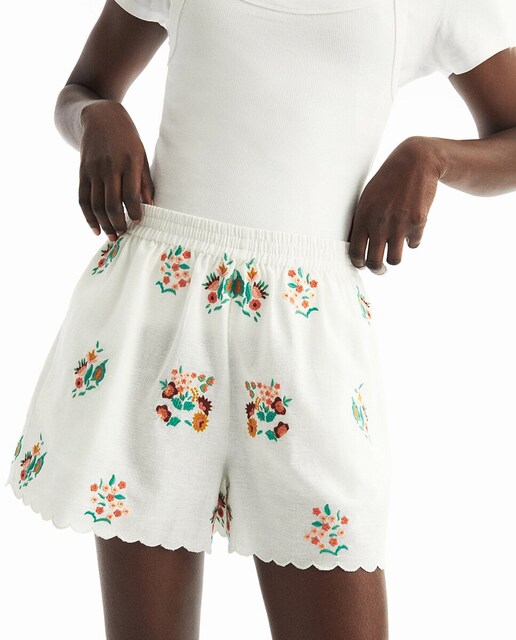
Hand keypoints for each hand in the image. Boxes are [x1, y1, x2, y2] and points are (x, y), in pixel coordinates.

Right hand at [78, 100, 154, 240]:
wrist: (99, 117)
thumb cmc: (127, 138)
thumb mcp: (141, 154)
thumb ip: (145, 181)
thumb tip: (150, 206)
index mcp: (129, 162)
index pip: (131, 195)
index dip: (135, 212)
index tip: (139, 222)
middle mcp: (109, 167)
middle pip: (112, 204)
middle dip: (119, 224)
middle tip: (125, 235)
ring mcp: (93, 170)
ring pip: (97, 205)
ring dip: (105, 225)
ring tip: (113, 236)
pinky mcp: (82, 172)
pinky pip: (83, 199)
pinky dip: (88, 217)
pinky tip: (95, 229)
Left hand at [347, 136, 445, 273]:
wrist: (414, 162)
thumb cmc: (387, 182)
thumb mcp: (367, 198)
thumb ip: (361, 222)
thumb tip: (356, 248)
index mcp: (363, 218)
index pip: (355, 253)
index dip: (358, 264)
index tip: (362, 264)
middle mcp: (379, 224)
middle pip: (375, 263)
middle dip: (377, 270)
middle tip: (380, 270)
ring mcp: (399, 225)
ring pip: (395, 260)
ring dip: (394, 258)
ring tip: (394, 251)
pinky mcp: (418, 223)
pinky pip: (413, 244)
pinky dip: (412, 240)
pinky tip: (411, 227)